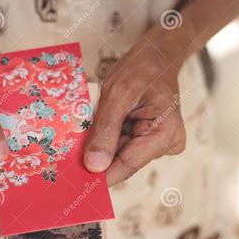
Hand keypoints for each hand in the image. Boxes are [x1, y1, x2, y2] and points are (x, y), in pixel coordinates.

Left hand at [84, 40, 185, 185]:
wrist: (156, 55)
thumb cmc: (142, 69)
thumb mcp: (118, 95)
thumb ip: (106, 131)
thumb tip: (94, 167)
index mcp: (165, 134)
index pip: (127, 165)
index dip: (100, 175)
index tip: (75, 183)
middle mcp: (165, 144)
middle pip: (122, 161)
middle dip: (98, 154)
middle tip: (72, 148)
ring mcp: (157, 143)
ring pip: (118, 154)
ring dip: (101, 142)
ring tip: (93, 121)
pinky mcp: (147, 139)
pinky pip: (120, 145)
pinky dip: (106, 136)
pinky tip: (101, 123)